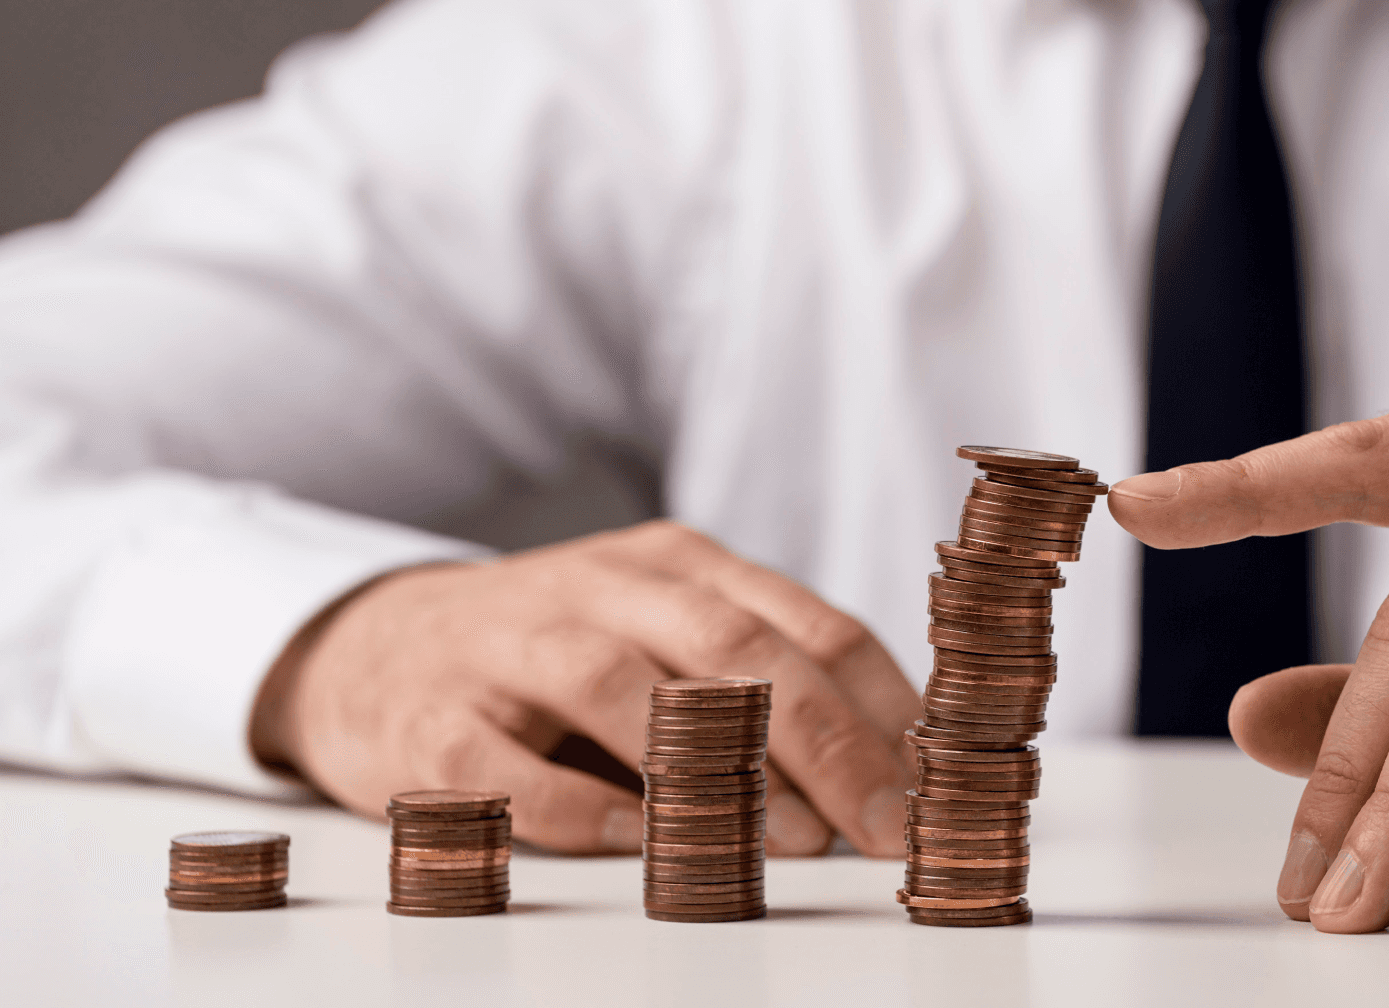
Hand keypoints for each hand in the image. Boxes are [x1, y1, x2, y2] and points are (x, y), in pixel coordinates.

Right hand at [248, 520, 919, 856]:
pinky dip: (575, 806)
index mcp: (677, 565)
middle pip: (733, 650)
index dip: (884, 706)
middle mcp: (599, 590)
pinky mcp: (428, 718)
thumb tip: (887, 775)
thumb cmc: (552, 658)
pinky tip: (635, 842)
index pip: (808, 625)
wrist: (368, 648)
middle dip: (828, 741)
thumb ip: (765, 688)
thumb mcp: (666, 639)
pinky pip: (507, 765)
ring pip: (621, 687)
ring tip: (788, 837)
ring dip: (713, 768)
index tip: (938, 783)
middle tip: (888, 824)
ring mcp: (507, 647)